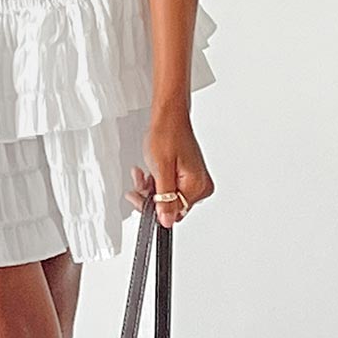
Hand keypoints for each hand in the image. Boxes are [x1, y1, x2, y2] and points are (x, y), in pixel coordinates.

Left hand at [126, 105, 214, 228]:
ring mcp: (194, 181)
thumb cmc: (167, 134)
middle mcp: (200, 186)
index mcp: (197, 186)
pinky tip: (148, 173)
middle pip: (170, 206)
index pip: (174, 213)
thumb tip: (166, 221)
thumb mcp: (161, 169)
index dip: (153, 207)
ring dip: (150, 189)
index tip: (139, 198)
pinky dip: (156, 183)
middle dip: (150, 197)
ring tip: (141, 175)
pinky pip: (169, 188)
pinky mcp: (187, 176)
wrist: (169, 116)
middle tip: (137, 188)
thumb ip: (164, 198)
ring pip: (167, 198)